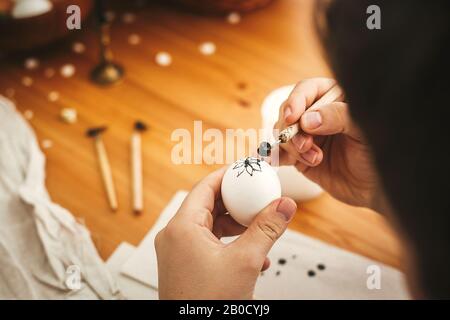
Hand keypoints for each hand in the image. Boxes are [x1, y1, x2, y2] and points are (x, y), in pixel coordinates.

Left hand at [155, 167, 296, 298]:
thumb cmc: (207, 305)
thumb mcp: (246, 262)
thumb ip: (267, 229)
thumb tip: (284, 205)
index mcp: (181, 227)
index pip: (204, 186)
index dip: (227, 175)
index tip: (245, 169)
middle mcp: (175, 237)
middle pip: (208, 204)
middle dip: (236, 201)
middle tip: (257, 195)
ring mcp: (178, 252)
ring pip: (210, 226)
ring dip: (237, 225)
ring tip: (260, 227)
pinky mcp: (185, 266)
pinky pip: (209, 244)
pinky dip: (230, 243)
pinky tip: (254, 256)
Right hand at [274, 78, 376, 207]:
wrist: (377, 187)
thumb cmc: (378, 153)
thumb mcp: (363, 130)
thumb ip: (338, 118)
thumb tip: (307, 120)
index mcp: (333, 99)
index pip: (306, 90)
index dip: (295, 101)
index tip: (292, 117)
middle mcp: (316, 115)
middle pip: (288, 112)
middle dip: (292, 129)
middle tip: (306, 145)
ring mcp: (307, 137)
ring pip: (283, 133)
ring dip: (292, 146)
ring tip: (314, 159)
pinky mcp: (300, 158)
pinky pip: (280, 153)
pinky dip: (275, 156)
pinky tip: (276, 160)